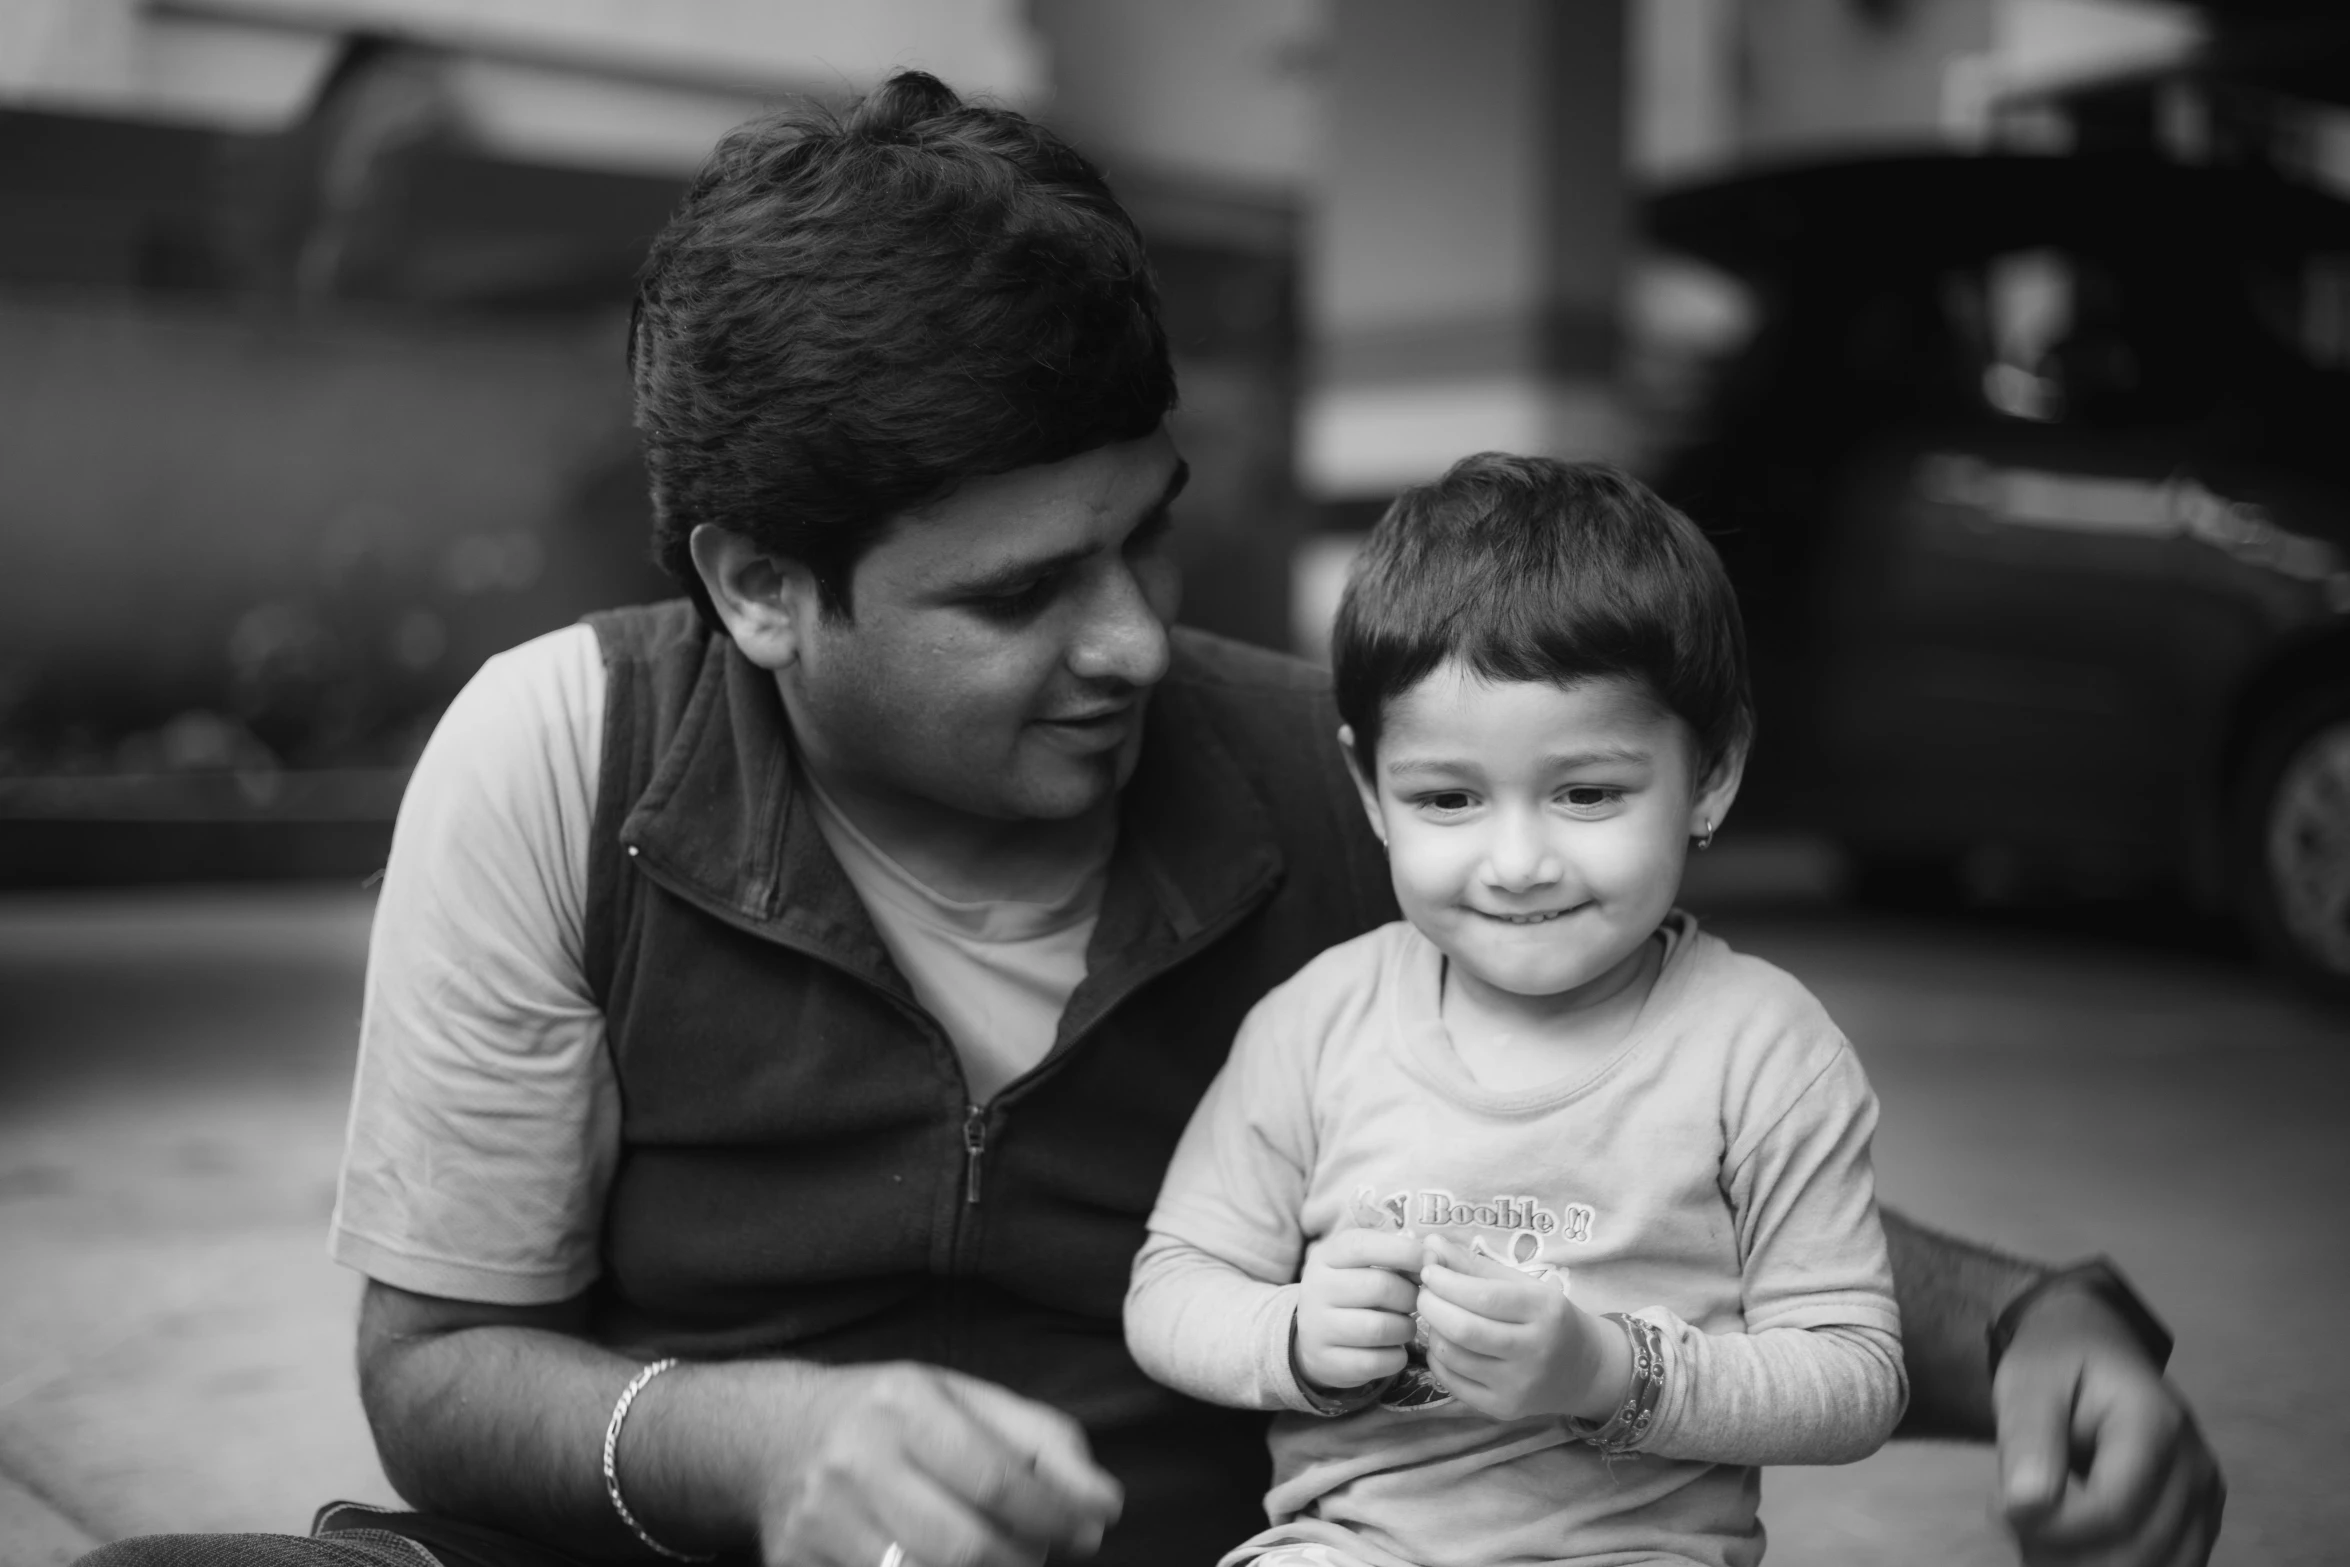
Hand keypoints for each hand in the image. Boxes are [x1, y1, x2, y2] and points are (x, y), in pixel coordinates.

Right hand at [757, 1362, 1122, 1566]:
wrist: (774, 1435)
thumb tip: (1104, 1502)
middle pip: (963, 1546)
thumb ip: (1041, 1440)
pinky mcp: (798, 1564)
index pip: (996, 1480)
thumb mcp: (964, 1400)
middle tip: (1041, 1554)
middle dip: (1023, 1561)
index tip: (1089, 1532)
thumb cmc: (891, 1418)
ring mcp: (821, 1520)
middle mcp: (856, 1458)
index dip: (1055, 1517)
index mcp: (903, 1403)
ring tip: (1001, 1559)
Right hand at [1293, 1227, 1422, 1392]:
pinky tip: (1394, 1349)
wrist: (1313, 1338)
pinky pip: (1376, 1362)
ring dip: (1405, 1328)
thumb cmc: (1353, 1292)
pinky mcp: (1327, 1362)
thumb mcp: (1363, 1265)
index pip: (1364, 1246)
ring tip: (1405, 1326)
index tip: (1430, 1261)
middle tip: (1415, 1302)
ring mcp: (1317, 1328)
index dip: (1404, 1251)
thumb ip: (1396, 1256)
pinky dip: (1396, 1357)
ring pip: (1380, 1328)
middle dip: (1410, 1296)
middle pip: (1380, 1287)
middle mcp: (1316, 1289)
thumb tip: (1434, 1257)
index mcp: (1326, 1256)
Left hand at [1414, 1235, 1628, 1422]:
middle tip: (1423, 1292)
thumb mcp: (1523, 1284)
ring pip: (1453, 1356)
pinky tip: (1445, 1343)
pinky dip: (1437, 1358)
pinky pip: (1452, 1382)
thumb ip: (1475, 1265)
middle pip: (1464, 1330)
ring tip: (1437, 1316)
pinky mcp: (1503, 1409)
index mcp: (1544, 1312)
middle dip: (1431, 1305)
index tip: (1428, 1270)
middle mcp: (1534, 1352)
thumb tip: (1430, 1244)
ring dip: (1432, 1330)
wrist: (1584, 1370)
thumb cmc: (1548, 1317)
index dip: (1446, 1282)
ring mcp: (1517, 1386)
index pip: (1483, 1297)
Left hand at [1993, 1288, 2224, 1566]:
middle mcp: (2195, 1467)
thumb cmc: (2057, 1365)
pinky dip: (2106, 1561)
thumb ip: (2028, 1439)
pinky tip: (2071, 1534)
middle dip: (2060, 1549)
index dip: (2049, 1526)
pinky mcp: (2200, 1524)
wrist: (2095, 1352)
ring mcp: (2205, 1500)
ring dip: (2082, 1561)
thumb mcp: (2026, 1383)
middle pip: (2132, 1550)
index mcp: (2155, 1423)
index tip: (1999, 1505)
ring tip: (2042, 1520)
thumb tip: (2025, 1506)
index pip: (2111, 1510)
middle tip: (2016, 1513)